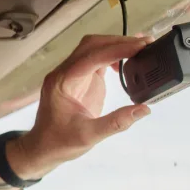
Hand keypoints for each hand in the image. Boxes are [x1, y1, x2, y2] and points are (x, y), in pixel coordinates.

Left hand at [8, 34, 152, 178]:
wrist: (43, 147)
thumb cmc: (59, 142)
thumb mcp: (89, 136)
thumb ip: (116, 123)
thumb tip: (143, 109)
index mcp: (62, 82)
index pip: (91, 57)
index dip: (117, 49)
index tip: (139, 46)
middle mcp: (64, 73)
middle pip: (92, 45)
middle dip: (119, 42)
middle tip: (145, 44)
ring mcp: (71, 74)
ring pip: (93, 49)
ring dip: (116, 46)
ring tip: (141, 48)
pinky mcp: (79, 79)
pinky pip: (95, 60)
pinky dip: (112, 56)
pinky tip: (127, 62)